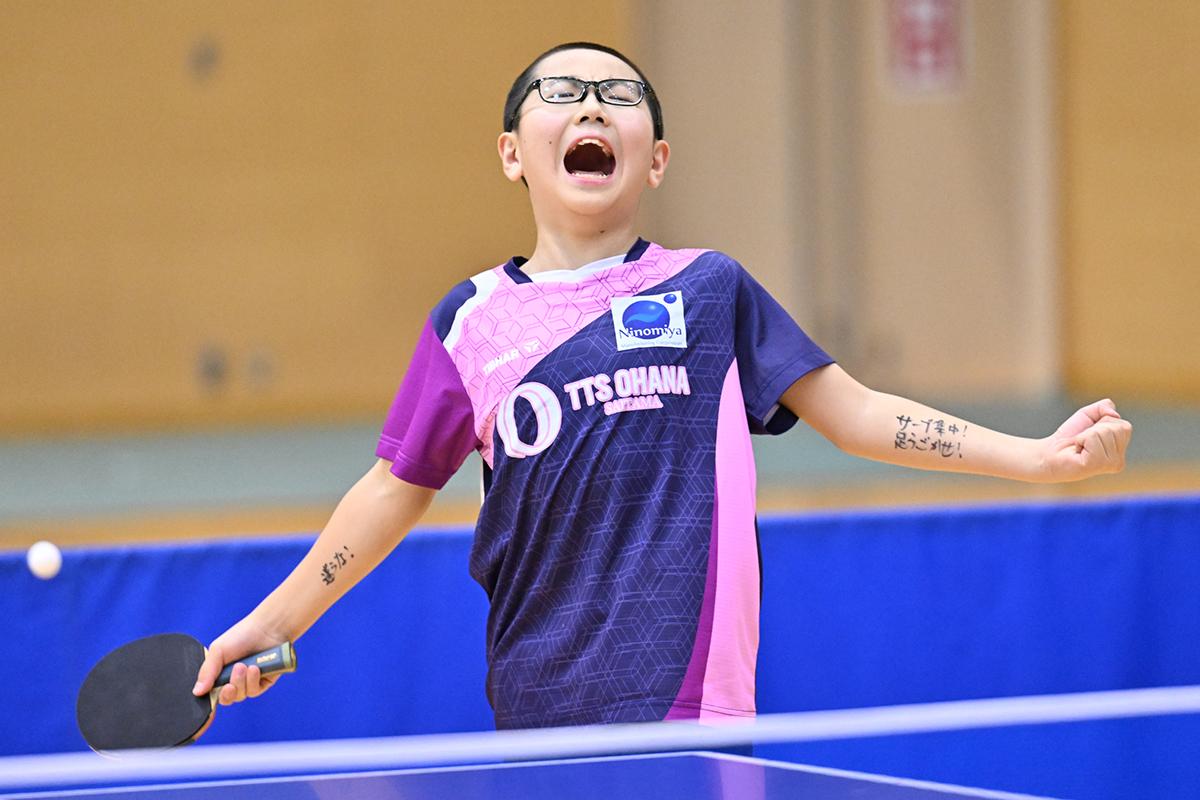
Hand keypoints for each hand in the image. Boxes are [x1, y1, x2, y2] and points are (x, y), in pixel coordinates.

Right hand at [191, 617, 288, 736]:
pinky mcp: (264, 682)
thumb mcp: (218, 651)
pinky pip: (255, 691)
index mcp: (219, 673)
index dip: (210, 699)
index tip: (209, 701)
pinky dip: (253, 681)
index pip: (212, 693)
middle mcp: (234, 679)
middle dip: (227, 693)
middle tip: (229, 683)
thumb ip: (207, 672)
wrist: (267, 629)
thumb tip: (196, 692)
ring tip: (243, 666)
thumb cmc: (242, 635)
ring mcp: (249, 682)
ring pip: (240, 695)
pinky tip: (255, 669)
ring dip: (240, 682)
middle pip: (227, 698)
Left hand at [1041, 399, 1131, 481]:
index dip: (1104, 423)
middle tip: (1083, 440)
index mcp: (1120, 451)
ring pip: (1104, 432)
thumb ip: (1105, 407)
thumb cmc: (1070, 435)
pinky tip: (1077, 451)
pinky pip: (1092, 438)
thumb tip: (1115, 414)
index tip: (1090, 433)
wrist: (1050, 452)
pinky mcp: (1096, 464)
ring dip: (1086, 435)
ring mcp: (1109, 465)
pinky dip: (1080, 439)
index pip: (1125, 426)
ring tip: (1080, 446)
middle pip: (1117, 428)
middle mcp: (1118, 461)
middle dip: (1095, 428)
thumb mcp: (1089, 414)